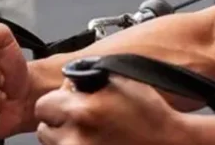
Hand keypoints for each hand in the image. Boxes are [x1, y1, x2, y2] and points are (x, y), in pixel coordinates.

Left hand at [36, 77, 192, 144]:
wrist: (170, 143)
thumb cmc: (152, 115)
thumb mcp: (123, 81)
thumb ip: (91, 77)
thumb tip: (70, 79)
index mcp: (84, 111)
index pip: (44, 104)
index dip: (58, 100)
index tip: (70, 101)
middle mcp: (76, 139)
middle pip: (44, 129)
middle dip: (59, 121)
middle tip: (82, 118)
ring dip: (66, 138)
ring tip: (91, 133)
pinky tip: (97, 142)